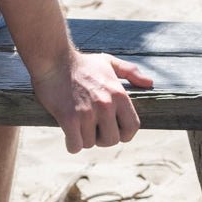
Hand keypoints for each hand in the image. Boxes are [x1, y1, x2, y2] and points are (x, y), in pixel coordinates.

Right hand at [31, 50, 153, 152]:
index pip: (132, 127)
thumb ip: (129, 72)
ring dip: (83, 138)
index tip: (112, 129)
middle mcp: (106, 105)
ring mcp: (87, 112)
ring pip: (91, 143)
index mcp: (119, 95)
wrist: (52, 57)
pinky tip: (68, 132)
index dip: (123, 133)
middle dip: (101, 137)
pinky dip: (71, 143)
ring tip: (77, 123)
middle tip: (90, 126)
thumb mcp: (107, 62)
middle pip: (111, 140)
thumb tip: (149, 83)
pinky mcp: (69, 117)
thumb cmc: (80, 62)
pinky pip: (75, 145)